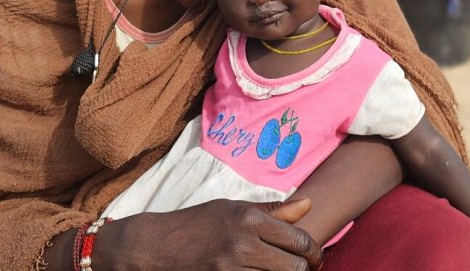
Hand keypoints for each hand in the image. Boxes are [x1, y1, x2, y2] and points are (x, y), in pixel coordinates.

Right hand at [94, 197, 322, 270]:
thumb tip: (309, 204)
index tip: (312, 259)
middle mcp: (243, 243)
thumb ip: (273, 211)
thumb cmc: (196, 224)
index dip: (314, 253)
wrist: (155, 246)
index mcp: (249, 218)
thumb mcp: (232, 209)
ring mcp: (232, 269)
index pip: (301, 241)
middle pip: (297, 268)